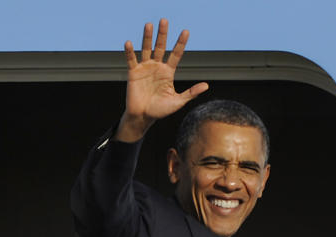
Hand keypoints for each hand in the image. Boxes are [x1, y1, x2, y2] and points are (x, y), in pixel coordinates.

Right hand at [115, 19, 208, 142]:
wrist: (142, 117)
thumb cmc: (160, 111)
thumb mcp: (177, 102)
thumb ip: (191, 93)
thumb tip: (206, 85)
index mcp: (168, 72)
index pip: (176, 54)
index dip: (181, 43)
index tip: (186, 31)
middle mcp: (157, 67)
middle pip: (161, 47)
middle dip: (163, 34)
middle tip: (164, 20)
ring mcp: (145, 69)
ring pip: (147, 49)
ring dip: (147, 37)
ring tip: (149, 25)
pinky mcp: (133, 73)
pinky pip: (131, 60)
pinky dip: (130, 52)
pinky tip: (129, 43)